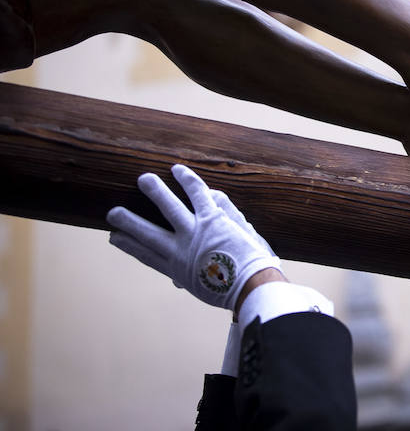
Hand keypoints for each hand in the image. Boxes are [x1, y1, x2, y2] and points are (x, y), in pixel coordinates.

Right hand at [107, 164, 280, 310]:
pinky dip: (187, 180)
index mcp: (178, 271)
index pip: (148, 256)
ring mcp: (195, 231)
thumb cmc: (235, 290)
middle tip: (112, 213)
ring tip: (142, 178)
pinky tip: (177, 169)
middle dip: (129, 222)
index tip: (114, 237)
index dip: (130, 246)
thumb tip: (176, 282)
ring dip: (155, 191)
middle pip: (149, 234)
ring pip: (170, 206)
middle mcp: (181, 250)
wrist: (249, 286)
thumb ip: (191, 279)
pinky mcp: (212, 217)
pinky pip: (197, 193)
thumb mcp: (206, 289)